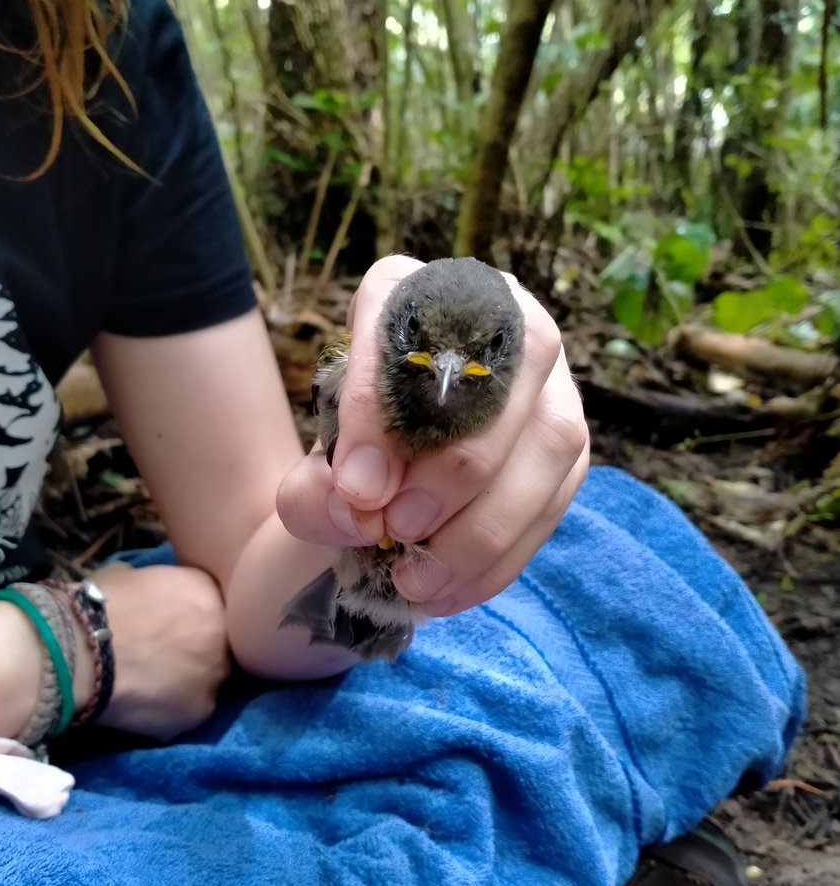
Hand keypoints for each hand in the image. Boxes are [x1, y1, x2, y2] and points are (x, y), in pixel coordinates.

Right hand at [93, 563, 231, 738]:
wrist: (82, 651)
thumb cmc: (98, 606)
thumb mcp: (126, 576)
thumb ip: (150, 584)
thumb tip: (139, 589)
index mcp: (206, 590)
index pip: (210, 606)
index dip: (188, 619)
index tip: (167, 627)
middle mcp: (223, 630)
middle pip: (217, 644)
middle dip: (195, 650)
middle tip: (161, 658)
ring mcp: (215, 672)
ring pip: (208, 680)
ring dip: (187, 682)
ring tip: (151, 685)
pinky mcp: (202, 709)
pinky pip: (190, 711)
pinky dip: (171, 711)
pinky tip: (144, 705)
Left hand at [277, 254, 588, 616]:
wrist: (386, 492)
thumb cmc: (352, 466)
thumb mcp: (313, 477)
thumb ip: (316, 493)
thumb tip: (361, 506)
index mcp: (414, 294)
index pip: (405, 321)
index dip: (381, 406)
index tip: (354, 489)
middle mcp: (499, 318)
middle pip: (500, 374)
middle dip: (447, 468)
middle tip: (394, 528)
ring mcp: (550, 382)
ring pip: (550, 437)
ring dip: (484, 523)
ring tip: (417, 578)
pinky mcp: (572, 448)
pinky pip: (556, 499)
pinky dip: (500, 558)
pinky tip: (446, 591)